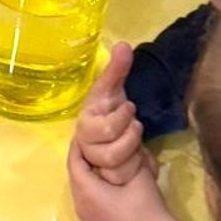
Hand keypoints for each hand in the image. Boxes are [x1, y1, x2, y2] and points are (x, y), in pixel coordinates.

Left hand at [67, 136, 214, 220]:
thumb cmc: (147, 208)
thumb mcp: (139, 173)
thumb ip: (129, 153)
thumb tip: (126, 138)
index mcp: (86, 192)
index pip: (74, 160)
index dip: (79, 142)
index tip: (87, 130)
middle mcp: (80, 205)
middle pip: (75, 173)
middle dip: (84, 155)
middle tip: (95, 140)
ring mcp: (87, 217)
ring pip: (81, 186)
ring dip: (89, 171)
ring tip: (103, 156)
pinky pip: (88, 197)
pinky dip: (94, 184)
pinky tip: (109, 177)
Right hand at [75, 43, 153, 185]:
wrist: (116, 139)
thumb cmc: (113, 113)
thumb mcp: (115, 91)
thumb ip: (117, 69)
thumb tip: (123, 44)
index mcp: (86, 122)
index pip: (97, 126)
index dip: (118, 119)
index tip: (130, 107)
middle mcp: (85, 143)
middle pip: (107, 149)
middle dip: (128, 135)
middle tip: (135, 125)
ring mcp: (92, 162)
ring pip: (114, 162)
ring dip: (132, 149)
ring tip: (135, 141)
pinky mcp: (102, 176)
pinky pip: (122, 176)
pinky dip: (133, 167)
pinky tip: (134, 159)